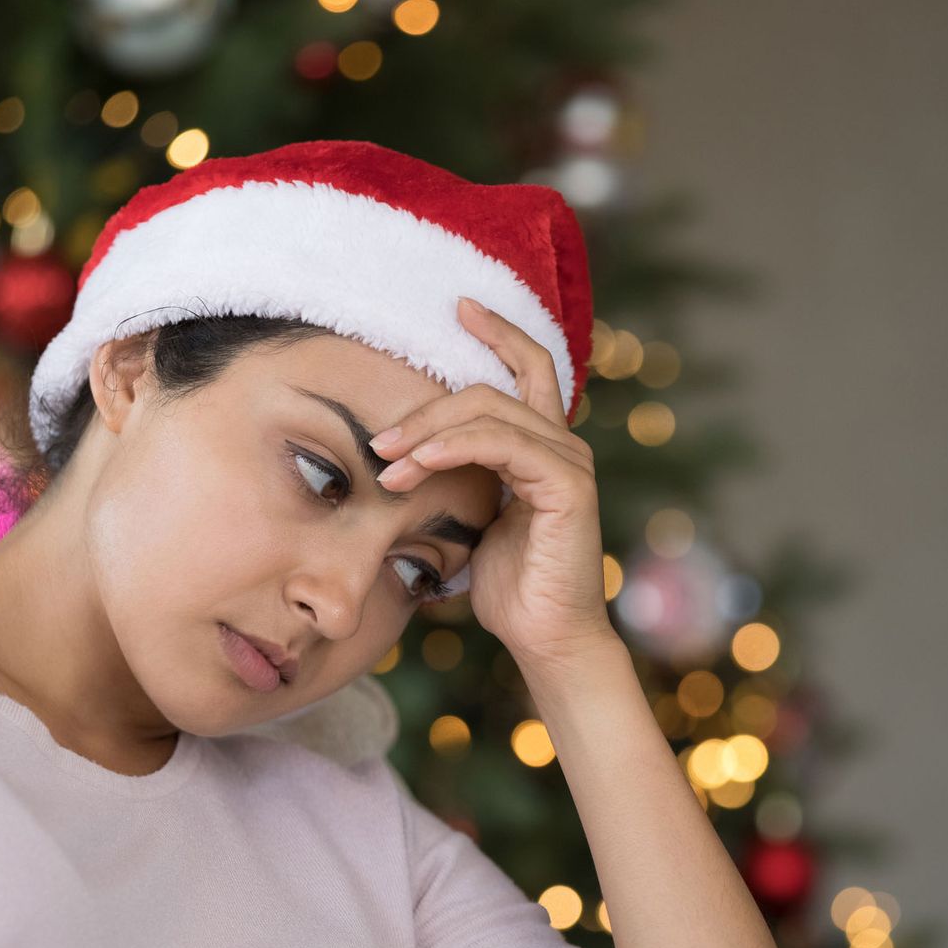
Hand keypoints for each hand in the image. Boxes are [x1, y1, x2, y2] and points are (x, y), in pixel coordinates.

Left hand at [368, 296, 618, 670]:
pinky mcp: (567, 485)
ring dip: (428, 432)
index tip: (459, 308)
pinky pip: (502, 443)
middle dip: (425, 409)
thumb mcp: (472, 523)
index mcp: (543, 448)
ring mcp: (568, 462)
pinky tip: (418, 465)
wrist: (545, 640)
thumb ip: (455, 484)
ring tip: (387, 462)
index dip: (498, 332)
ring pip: (491, 412)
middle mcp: (562, 446)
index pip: (528, 369)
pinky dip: (453, 447)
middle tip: (378, 442)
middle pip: (491, 390)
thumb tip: (398, 465)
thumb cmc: (508, 590)